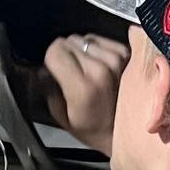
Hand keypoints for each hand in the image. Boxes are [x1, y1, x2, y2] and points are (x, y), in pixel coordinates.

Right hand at [43, 32, 128, 153]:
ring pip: (84, 39)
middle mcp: (100, 69)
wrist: (123, 129)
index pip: (55, 50)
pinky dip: (96, 49)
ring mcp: (116, 60)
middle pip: (69, 42)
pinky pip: (100, 40)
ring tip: (87, 71)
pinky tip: (99, 66)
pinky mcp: (125, 54)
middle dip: (65, 54)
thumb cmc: (91, 127)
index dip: (51, 58)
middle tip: (71, 74)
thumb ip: (49, 88)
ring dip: (82, 51)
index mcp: (82, 87)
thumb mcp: (61, 115)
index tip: (53, 70)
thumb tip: (44, 69)